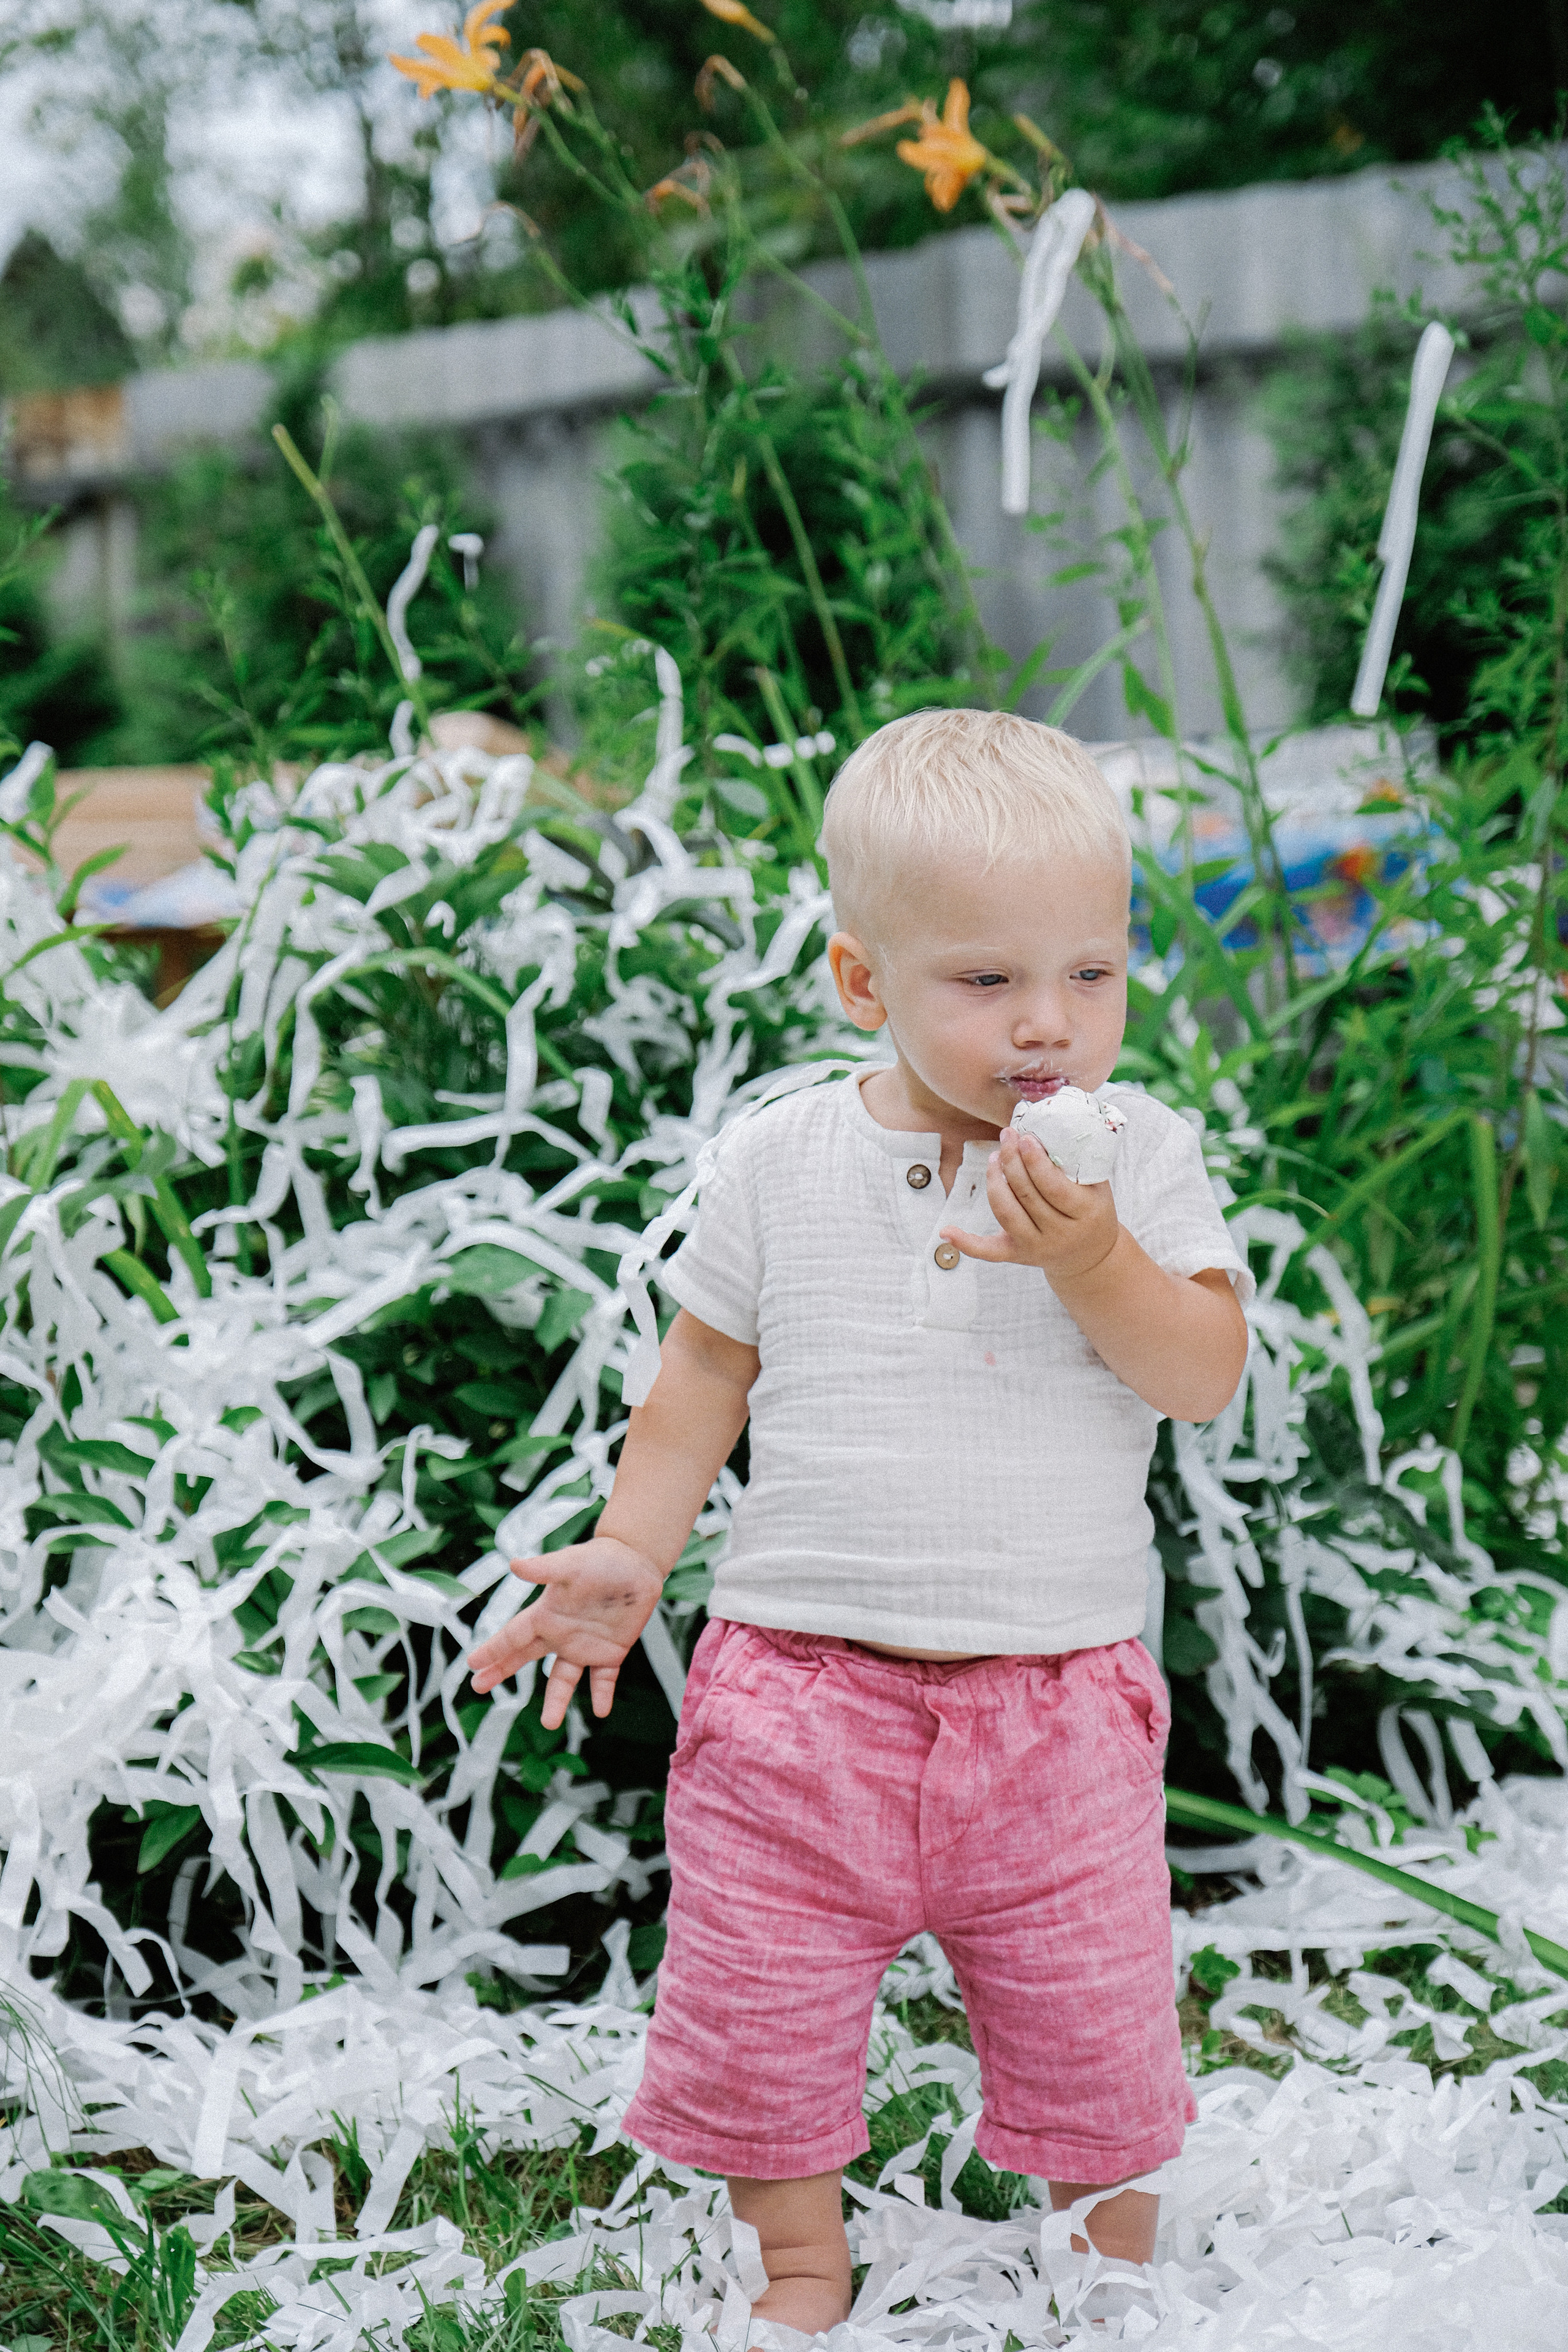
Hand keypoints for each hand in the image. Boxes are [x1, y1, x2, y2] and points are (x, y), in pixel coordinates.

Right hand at [468, 1534, 663, 1727]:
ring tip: (549, 1724)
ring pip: (563, 1679)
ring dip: (556, 1701)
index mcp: (547, 1614)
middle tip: (478, 1688)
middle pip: (525, 1657)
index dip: (493, 1649)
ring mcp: (584, 1646)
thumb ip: (544, 1568)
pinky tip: (600, 1710)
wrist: (636, 1562)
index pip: (514, 1635)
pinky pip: (602, 1680)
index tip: (472, 1664)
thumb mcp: (571, 1563)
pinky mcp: (611, 1653)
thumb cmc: (600, 1559)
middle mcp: (560, 1634)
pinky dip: (601, 1694)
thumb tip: (514, 1564)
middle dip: (502, 1671)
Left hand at [940, 1126, 1118, 1286]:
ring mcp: (1036, 1247)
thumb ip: (1078, 1160)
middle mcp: (1060, 1234)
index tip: (1025, 1137)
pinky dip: (966, 1243)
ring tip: (995, 1157)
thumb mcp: (1097, 1185)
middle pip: (1026, 1195)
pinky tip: (946, 1231)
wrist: (1091, 1254)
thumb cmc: (1091, 1209)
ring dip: (994, 1181)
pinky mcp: (1017, 1255)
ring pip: (1006, 1212)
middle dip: (1012, 1161)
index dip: (1035, 1161)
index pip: (1053, 1186)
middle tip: (1007, 1136)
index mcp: (1085, 1214)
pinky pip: (988, 1252)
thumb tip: (1047, 1121)